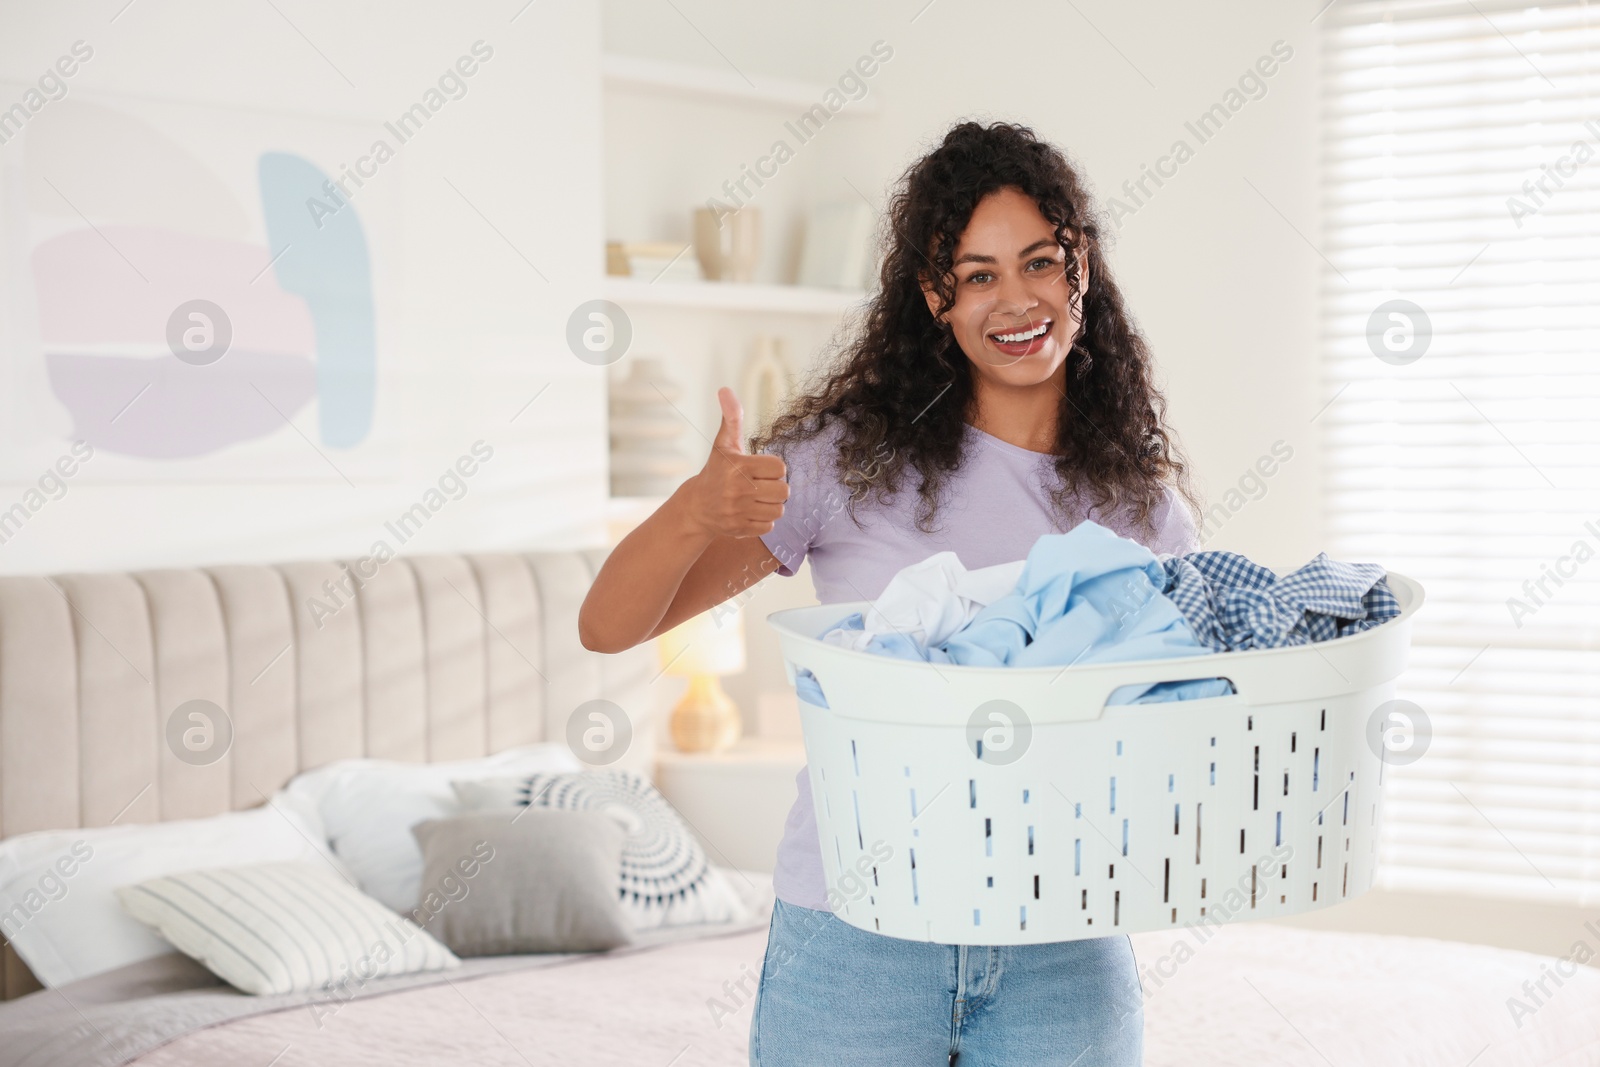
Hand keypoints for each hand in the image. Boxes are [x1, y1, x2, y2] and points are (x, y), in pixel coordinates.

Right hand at [681, 387, 788, 537]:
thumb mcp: (723, 444)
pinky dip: (763, 521)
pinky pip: (769, 526)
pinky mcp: (739, 529)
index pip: (780, 468)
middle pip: (784, 491)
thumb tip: (725, 389)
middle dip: (776, 488)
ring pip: (779, 510)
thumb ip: (731, 417)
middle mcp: (738, 490)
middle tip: (762, 485)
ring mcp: (738, 511)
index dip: (774, 468)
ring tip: (759, 499)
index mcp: (738, 466)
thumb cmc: (717, 471)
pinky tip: (751, 512)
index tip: (762, 469)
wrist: (696, 507)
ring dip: (772, 505)